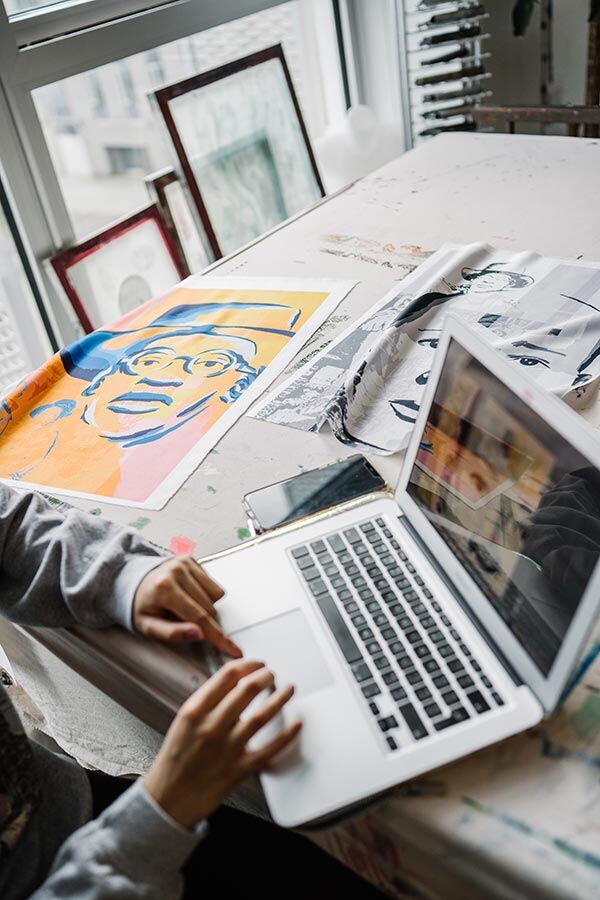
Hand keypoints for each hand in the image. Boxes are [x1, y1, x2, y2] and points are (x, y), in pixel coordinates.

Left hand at [133, 556, 240, 657]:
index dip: (218, 636)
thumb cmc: (141, 606)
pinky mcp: (191, 560)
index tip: (234, 649)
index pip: (198, 617)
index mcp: (164, 589)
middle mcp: (176, 572)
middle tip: (181, 619)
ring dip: (205, 606)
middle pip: (209, 608)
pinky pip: (213, 585)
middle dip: (203, 621)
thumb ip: (172, 633)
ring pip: (215, 596)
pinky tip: (188, 595)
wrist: (133, 582)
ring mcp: (185, 563)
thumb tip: (198, 634)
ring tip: (183, 605)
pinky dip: (205, 594)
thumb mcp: (148, 627)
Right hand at [144, 659, 301, 827]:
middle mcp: (211, 727)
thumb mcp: (183, 722)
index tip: (257, 663)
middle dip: (266, 676)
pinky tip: (297, 723)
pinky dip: (286, 735)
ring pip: (262, 716)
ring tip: (289, 689)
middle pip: (248, 690)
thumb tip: (234, 681)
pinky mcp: (239, 769)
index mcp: (195, 711)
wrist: (168, 799)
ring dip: (280, 699)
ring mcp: (227, 748)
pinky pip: (269, 749)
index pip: (227, 675)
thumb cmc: (175, 760)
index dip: (248, 664)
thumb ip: (207, 702)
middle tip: (271, 674)